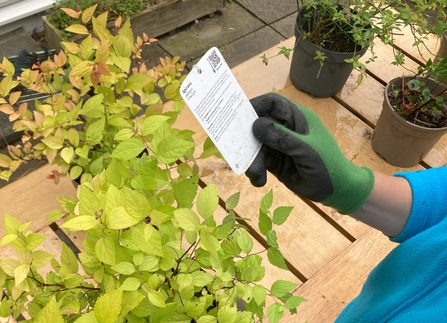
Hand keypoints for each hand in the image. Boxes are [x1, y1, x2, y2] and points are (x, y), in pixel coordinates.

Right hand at [246, 92, 373, 213]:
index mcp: (297, 118)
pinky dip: (256, 170)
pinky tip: (259, 180)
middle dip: (248, 138)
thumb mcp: (306, 150)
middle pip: (259, 125)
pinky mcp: (275, 162)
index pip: (273, 103)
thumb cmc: (328, 164)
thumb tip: (256, 125)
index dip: (256, 105)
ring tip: (254, 174)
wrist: (337, 191)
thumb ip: (282, 137)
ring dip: (252, 159)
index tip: (240, 116)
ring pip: (256, 146)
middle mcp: (285, 129)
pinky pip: (259, 162)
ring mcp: (279, 146)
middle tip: (237, 149)